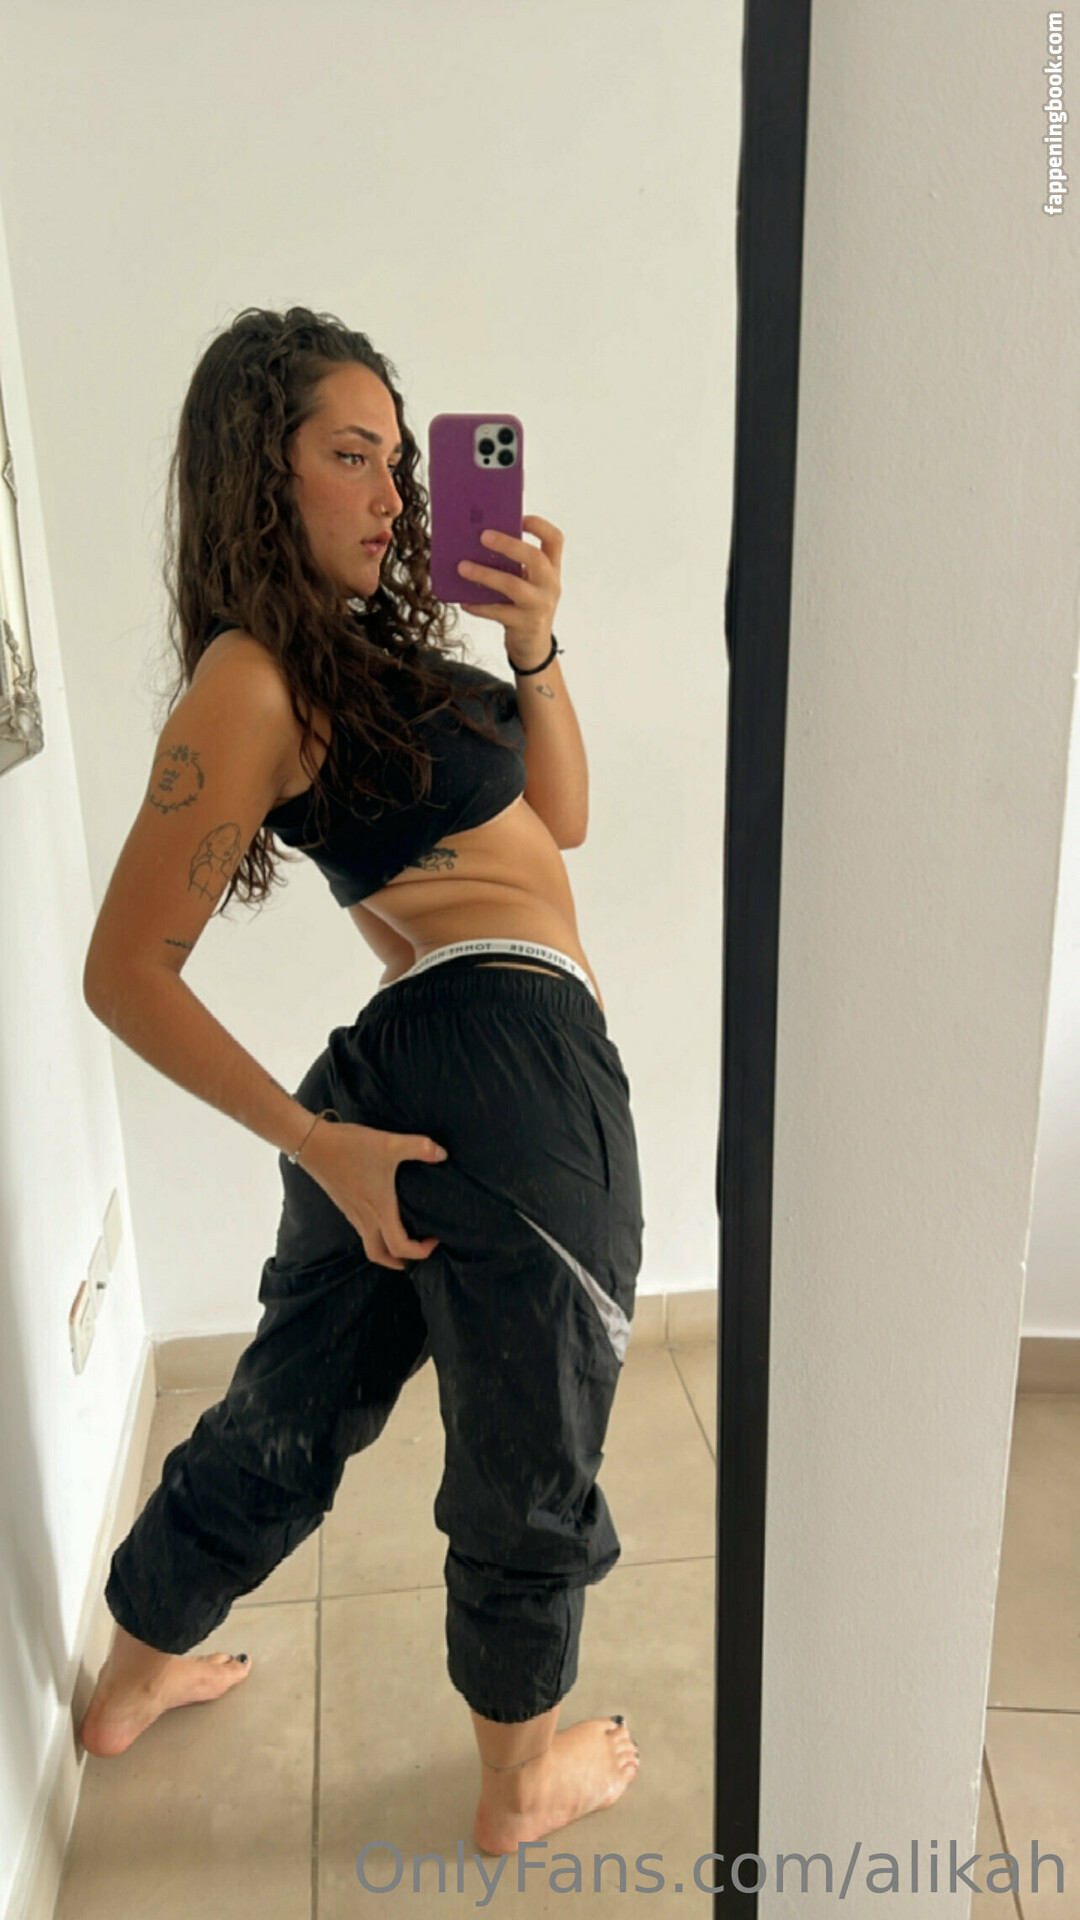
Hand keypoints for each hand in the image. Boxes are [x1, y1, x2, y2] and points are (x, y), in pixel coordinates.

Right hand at [299, 1117, 448, 1270]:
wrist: (311, 1143)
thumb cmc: (350, 1146)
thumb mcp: (389, 1144)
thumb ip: (419, 1147)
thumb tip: (442, 1154)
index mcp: (379, 1209)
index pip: (399, 1247)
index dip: (419, 1252)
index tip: (434, 1240)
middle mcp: (364, 1218)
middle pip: (380, 1255)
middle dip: (399, 1261)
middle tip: (418, 1250)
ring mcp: (351, 1213)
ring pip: (370, 1243)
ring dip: (388, 1247)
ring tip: (406, 1232)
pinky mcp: (344, 1204)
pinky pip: (362, 1229)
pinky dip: (376, 1232)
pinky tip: (384, 1213)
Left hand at [457, 514, 562, 666]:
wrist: (533, 647)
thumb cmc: (525, 607)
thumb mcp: (528, 583)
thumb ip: (514, 565)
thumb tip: (477, 543)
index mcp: (552, 570)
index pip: (555, 540)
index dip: (539, 526)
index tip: (519, 517)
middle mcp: (550, 586)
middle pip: (535, 558)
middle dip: (508, 545)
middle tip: (483, 536)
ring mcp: (539, 606)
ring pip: (513, 585)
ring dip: (485, 574)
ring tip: (462, 567)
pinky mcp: (524, 625)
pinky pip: (497, 612)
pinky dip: (478, 605)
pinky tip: (463, 601)